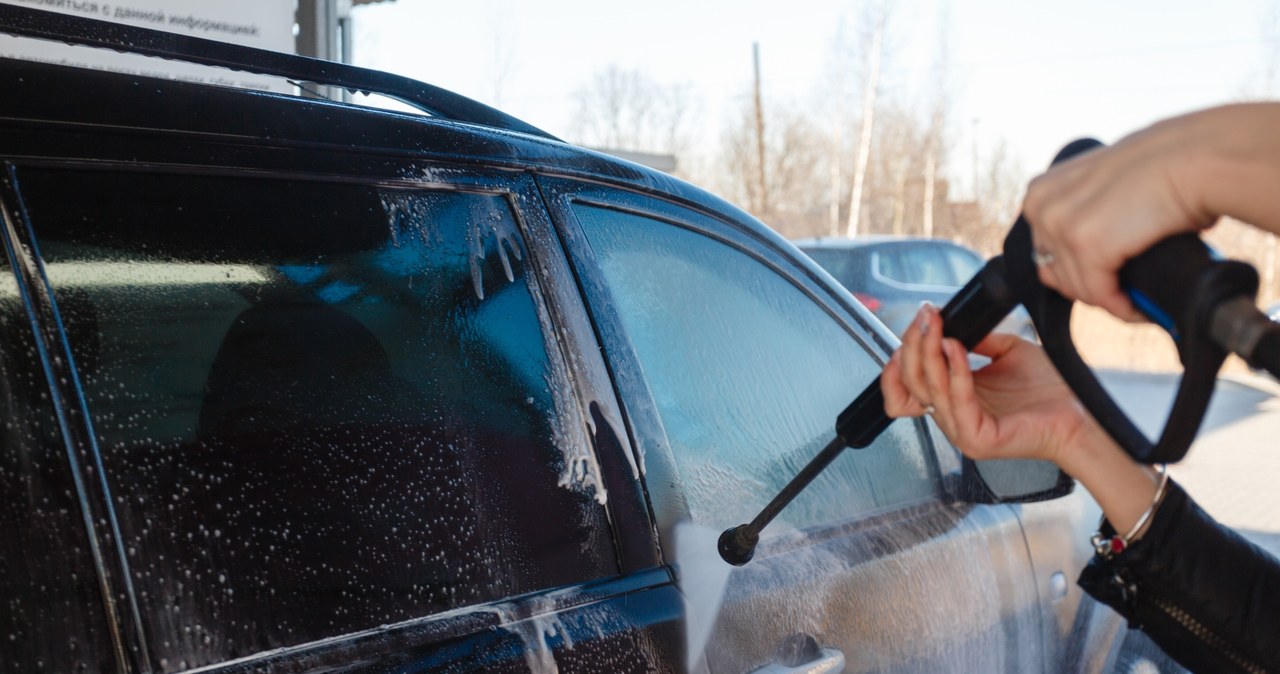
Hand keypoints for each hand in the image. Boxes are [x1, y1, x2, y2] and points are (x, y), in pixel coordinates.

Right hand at [882, 304, 1162, 532]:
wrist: (1079, 413)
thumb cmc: (1049, 391)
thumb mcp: (1006, 353)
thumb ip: (977, 341)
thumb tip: (953, 325)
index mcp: (953, 401)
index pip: (907, 384)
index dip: (903, 355)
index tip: (917, 323)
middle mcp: (952, 418)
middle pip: (912, 383)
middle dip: (914, 345)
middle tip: (924, 317)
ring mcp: (961, 432)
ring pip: (929, 390)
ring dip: (930, 353)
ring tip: (938, 327)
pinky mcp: (977, 438)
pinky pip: (958, 400)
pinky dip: (954, 370)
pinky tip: (957, 347)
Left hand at [1022, 116, 1212, 321]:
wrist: (1197, 157)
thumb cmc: (1164, 169)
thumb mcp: (1104, 186)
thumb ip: (1085, 212)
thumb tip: (1094, 254)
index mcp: (1041, 192)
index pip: (1044, 250)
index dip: (1075, 271)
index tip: (1103, 280)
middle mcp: (1041, 207)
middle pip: (1056, 272)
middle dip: (1089, 286)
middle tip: (1122, 291)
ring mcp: (1060, 226)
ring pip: (1078, 288)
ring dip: (1109, 300)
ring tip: (1137, 301)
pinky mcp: (1087, 246)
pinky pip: (1100, 295)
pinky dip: (1123, 308)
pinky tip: (1142, 308)